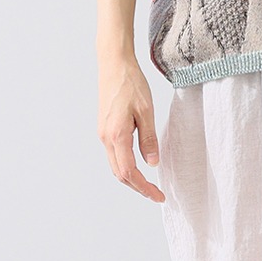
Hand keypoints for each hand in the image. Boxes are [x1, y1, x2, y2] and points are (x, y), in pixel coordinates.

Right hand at [98, 56, 163, 202]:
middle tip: (157, 194)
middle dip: (138, 187)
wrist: (114, 65)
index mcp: (117, 135)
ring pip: (116, 166)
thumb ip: (149, 138)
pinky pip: (114, 155)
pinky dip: (126, 166)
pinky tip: (139, 166)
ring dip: (131, 178)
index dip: (144, 188)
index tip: (159, 196)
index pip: (129, 172)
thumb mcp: (147, 111)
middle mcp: (106, 138)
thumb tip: (153, 163)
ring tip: (150, 185)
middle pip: (120, 174)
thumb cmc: (131, 84)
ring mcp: (103, 134)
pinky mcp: (105, 129)